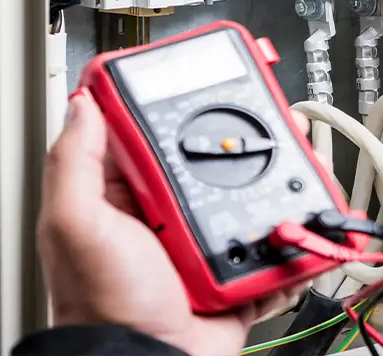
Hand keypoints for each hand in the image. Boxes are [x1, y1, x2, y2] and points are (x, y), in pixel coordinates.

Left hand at [38, 91, 309, 355]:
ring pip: (249, 189)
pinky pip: (272, 235)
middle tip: (272, 113)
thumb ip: (75, 164)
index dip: (175, 100)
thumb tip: (83, 102)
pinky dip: (293, 224)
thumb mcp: (78, 227)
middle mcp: (167, 210)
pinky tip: (307, 208)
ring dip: (279, 173)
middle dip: (246, 132)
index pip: (150, 130)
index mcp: (126, 193)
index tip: (204, 75)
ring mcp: (205, 237)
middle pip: (211, 155)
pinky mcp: (237, 264)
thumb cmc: (104, 307)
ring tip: (301, 156)